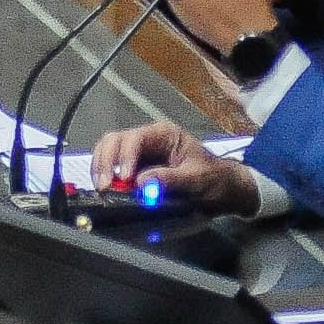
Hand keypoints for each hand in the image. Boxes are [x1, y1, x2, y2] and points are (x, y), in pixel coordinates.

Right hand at [89, 120, 265, 211]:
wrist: (223, 189)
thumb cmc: (214, 179)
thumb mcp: (197, 179)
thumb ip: (170, 180)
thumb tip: (141, 183)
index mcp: (164, 134)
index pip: (135, 138)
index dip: (125, 157)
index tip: (124, 178)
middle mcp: (148, 139)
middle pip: (115, 140)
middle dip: (105, 161)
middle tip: (105, 186)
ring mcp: (139, 153)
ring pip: (108, 149)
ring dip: (101, 167)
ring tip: (103, 188)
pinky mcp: (135, 168)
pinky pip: (112, 166)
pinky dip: (105, 175)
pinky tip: (106, 188)